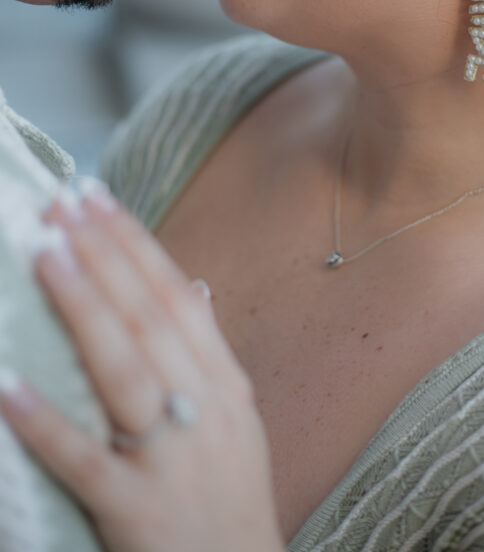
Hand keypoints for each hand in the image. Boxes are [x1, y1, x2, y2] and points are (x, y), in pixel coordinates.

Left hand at [0, 185, 283, 551]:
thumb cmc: (231, 498)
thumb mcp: (236, 418)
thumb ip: (210, 350)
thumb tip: (195, 286)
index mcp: (223, 383)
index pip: (174, 295)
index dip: (133, 242)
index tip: (96, 195)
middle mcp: (203, 408)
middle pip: (147, 318)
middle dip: (102, 254)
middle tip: (59, 203)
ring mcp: (172, 459)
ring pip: (122, 371)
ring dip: (83, 307)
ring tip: (45, 253)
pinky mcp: (136, 511)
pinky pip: (86, 462)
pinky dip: (48, 423)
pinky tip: (9, 385)